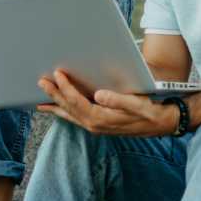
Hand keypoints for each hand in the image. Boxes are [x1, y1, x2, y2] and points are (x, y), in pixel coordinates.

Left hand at [36, 69, 179, 135]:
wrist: (161, 124)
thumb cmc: (150, 112)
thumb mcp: (137, 104)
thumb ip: (118, 100)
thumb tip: (99, 95)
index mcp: (102, 118)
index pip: (77, 101)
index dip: (65, 88)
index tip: (57, 74)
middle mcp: (95, 124)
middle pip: (68, 108)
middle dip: (54, 95)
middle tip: (40, 82)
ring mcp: (95, 126)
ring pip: (69, 115)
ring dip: (55, 106)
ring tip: (40, 100)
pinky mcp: (98, 124)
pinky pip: (75, 117)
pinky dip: (64, 112)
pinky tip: (57, 108)